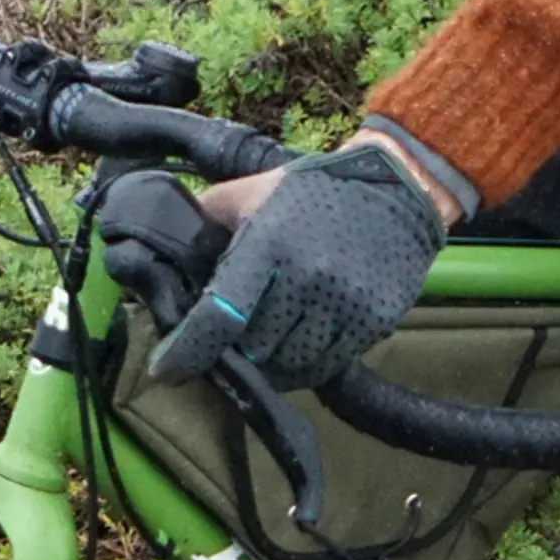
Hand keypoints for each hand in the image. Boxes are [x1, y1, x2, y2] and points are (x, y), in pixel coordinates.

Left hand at [150, 136, 449, 392]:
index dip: (188, 352)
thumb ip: (205, 221)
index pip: (219, 316)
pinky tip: (295, 347)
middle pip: (254, 350)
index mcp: (268, 243)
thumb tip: (162, 251)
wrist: (397, 188)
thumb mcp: (250, 193)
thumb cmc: (311, 191)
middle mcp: (308, 277)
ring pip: (291, 367)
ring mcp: (346, 303)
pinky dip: (304, 367)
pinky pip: (327, 366)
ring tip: (261, 348)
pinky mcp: (374, 321)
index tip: (165, 372)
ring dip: (269, 367)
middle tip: (225, 347)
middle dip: (233, 354)